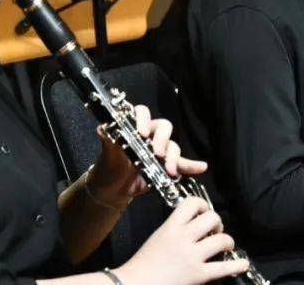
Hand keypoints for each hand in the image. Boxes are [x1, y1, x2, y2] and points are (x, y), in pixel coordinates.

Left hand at [88, 105, 207, 204]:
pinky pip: (182, 163)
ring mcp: (159, 150)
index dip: (144, 119)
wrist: (112, 191)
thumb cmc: (108, 167)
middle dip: (162, 139)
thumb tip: (102, 129)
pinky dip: (192, 165)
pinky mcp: (166, 166)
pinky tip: (201, 167)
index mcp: (134, 127)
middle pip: (164, 127)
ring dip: (173, 157)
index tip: (142, 133)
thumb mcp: (107, 155)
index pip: (142, 113)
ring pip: (173, 146)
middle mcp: (150, 135)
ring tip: (170, 170)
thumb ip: (108, 140)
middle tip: (157, 153)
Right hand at [111, 197, 248, 284]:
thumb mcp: (158, 237)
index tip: (204, 213)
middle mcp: (183, 238)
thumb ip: (175, 228)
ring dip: (228, 242)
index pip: (192, 203)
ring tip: (225, 247)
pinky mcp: (199, 275)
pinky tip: (241, 264)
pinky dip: (237, 265)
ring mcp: (192, 256)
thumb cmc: (143, 264)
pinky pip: (225, 267)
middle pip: (212, 218)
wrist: (135, 284)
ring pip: (222, 239)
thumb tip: (195, 225)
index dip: (203, 205)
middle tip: (215, 232)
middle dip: (218, 223)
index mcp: (171, 227)